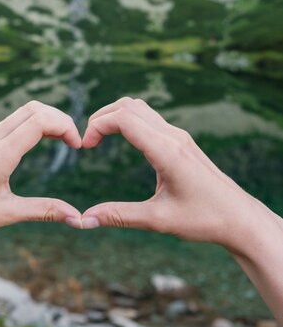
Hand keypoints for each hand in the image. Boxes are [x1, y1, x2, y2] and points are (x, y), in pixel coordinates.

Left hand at [0, 101, 82, 251]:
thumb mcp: (7, 215)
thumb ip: (44, 210)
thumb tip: (77, 218)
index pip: (38, 121)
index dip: (65, 126)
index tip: (78, 146)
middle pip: (34, 108)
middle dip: (60, 118)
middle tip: (75, 140)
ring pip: (23, 112)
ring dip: (47, 119)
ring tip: (64, 140)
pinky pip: (13, 121)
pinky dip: (34, 124)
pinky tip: (43, 141)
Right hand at [81, 97, 258, 251]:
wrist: (240, 218)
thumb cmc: (204, 220)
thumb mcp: (158, 221)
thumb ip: (119, 216)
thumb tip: (84, 220)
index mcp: (166, 151)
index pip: (124, 118)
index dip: (97, 126)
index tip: (85, 147)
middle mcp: (173, 137)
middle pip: (129, 105)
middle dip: (102, 116)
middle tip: (87, 141)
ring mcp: (179, 137)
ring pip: (140, 108)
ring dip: (115, 116)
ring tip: (99, 138)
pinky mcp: (181, 142)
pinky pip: (150, 118)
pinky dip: (129, 121)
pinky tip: (122, 141)